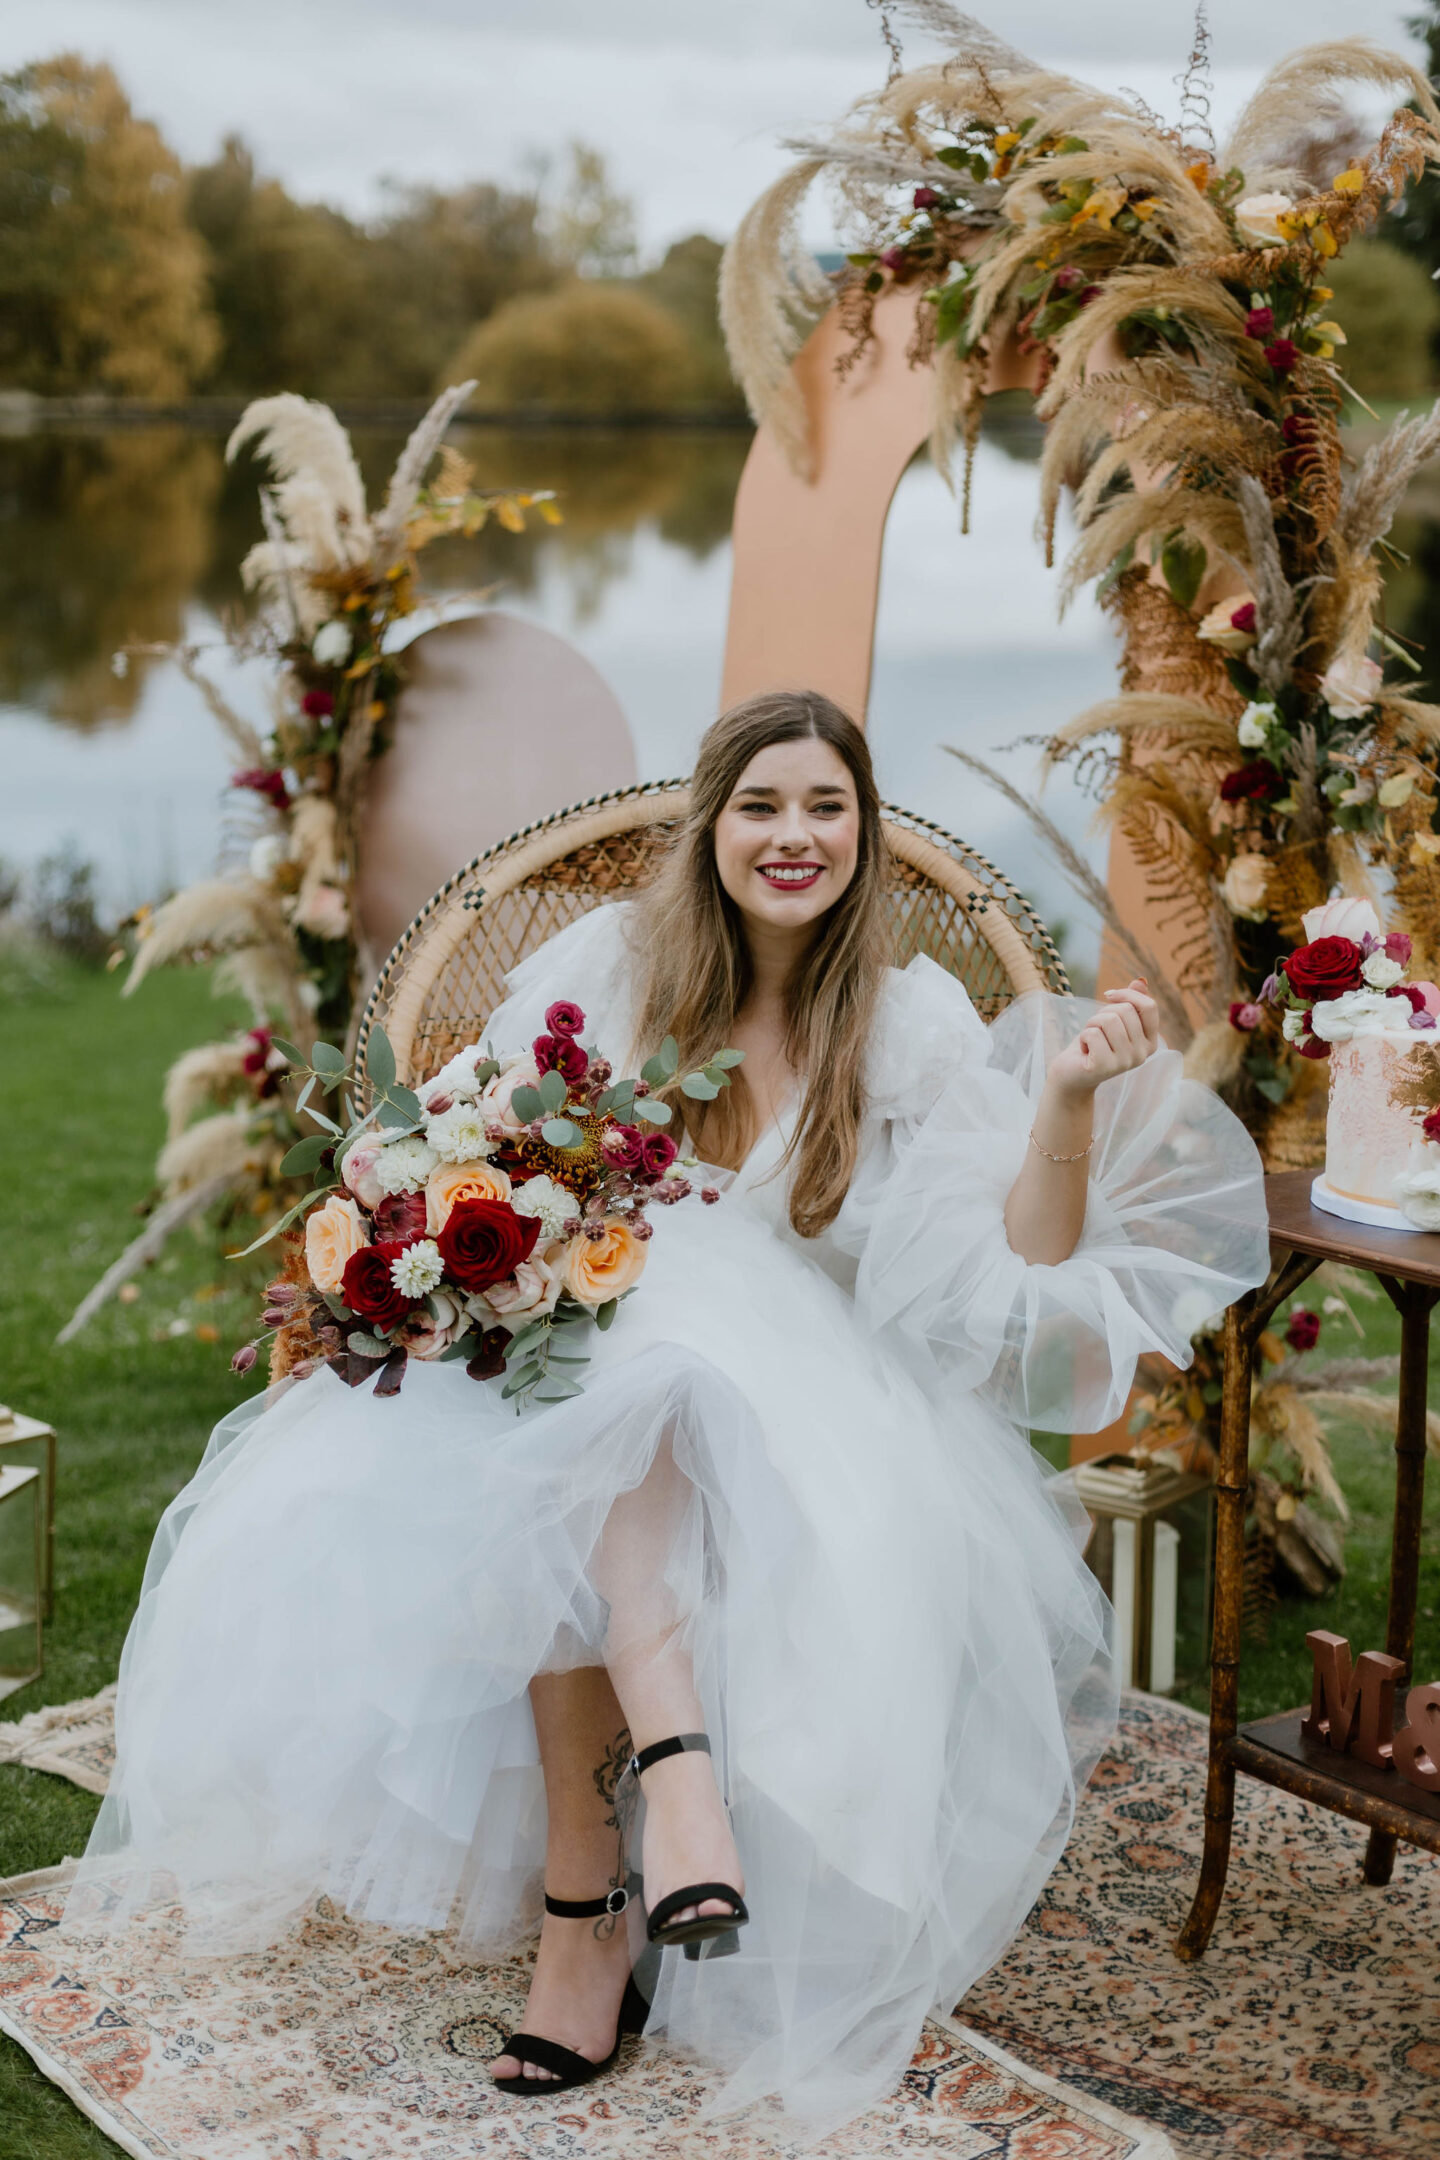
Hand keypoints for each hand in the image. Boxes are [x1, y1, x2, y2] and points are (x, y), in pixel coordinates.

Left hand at [1050, 979, 1159, 1098]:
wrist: (1072, 1074)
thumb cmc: (1094, 1044)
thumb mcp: (1113, 1020)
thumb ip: (1129, 1002)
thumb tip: (1140, 980)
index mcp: (1150, 1041)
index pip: (1149, 1006)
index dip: (1127, 994)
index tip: (1109, 995)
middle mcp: (1143, 1053)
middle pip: (1125, 1010)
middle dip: (1103, 1013)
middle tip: (1096, 1030)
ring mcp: (1126, 1062)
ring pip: (1108, 1020)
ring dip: (1091, 1025)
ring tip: (1090, 1040)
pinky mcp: (1105, 1066)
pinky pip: (1093, 1033)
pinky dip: (1083, 1037)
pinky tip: (1084, 1051)